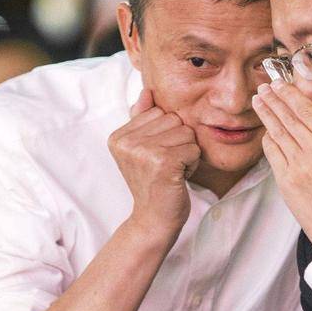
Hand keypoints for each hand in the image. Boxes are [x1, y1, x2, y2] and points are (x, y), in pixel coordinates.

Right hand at [108, 89, 200, 240]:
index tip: (156, 158)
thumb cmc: (153, 184)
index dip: (167, 134)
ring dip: (187, 153)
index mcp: (118, 136)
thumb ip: (141, 120)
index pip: (159, 112)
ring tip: (172, 171)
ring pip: (186, 132)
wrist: (153, 220)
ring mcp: (143, 151)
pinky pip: (193, 148)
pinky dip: (192, 164)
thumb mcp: (142, 150)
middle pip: (174, 119)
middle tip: (166, 166)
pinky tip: (178, 178)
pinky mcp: (162, 161)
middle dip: (179, 142)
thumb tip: (147, 90)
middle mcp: (126, 141)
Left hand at [252, 80, 311, 251]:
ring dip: (266, 114)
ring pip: (278, 132)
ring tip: (259, 101)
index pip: (307, 111)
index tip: (281, 84)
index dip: (291, 94)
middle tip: (263, 87)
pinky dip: (267, 139)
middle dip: (274, 100)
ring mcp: (299, 167)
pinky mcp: (286, 181)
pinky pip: (272, 153)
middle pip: (289, 118)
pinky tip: (265, 130)